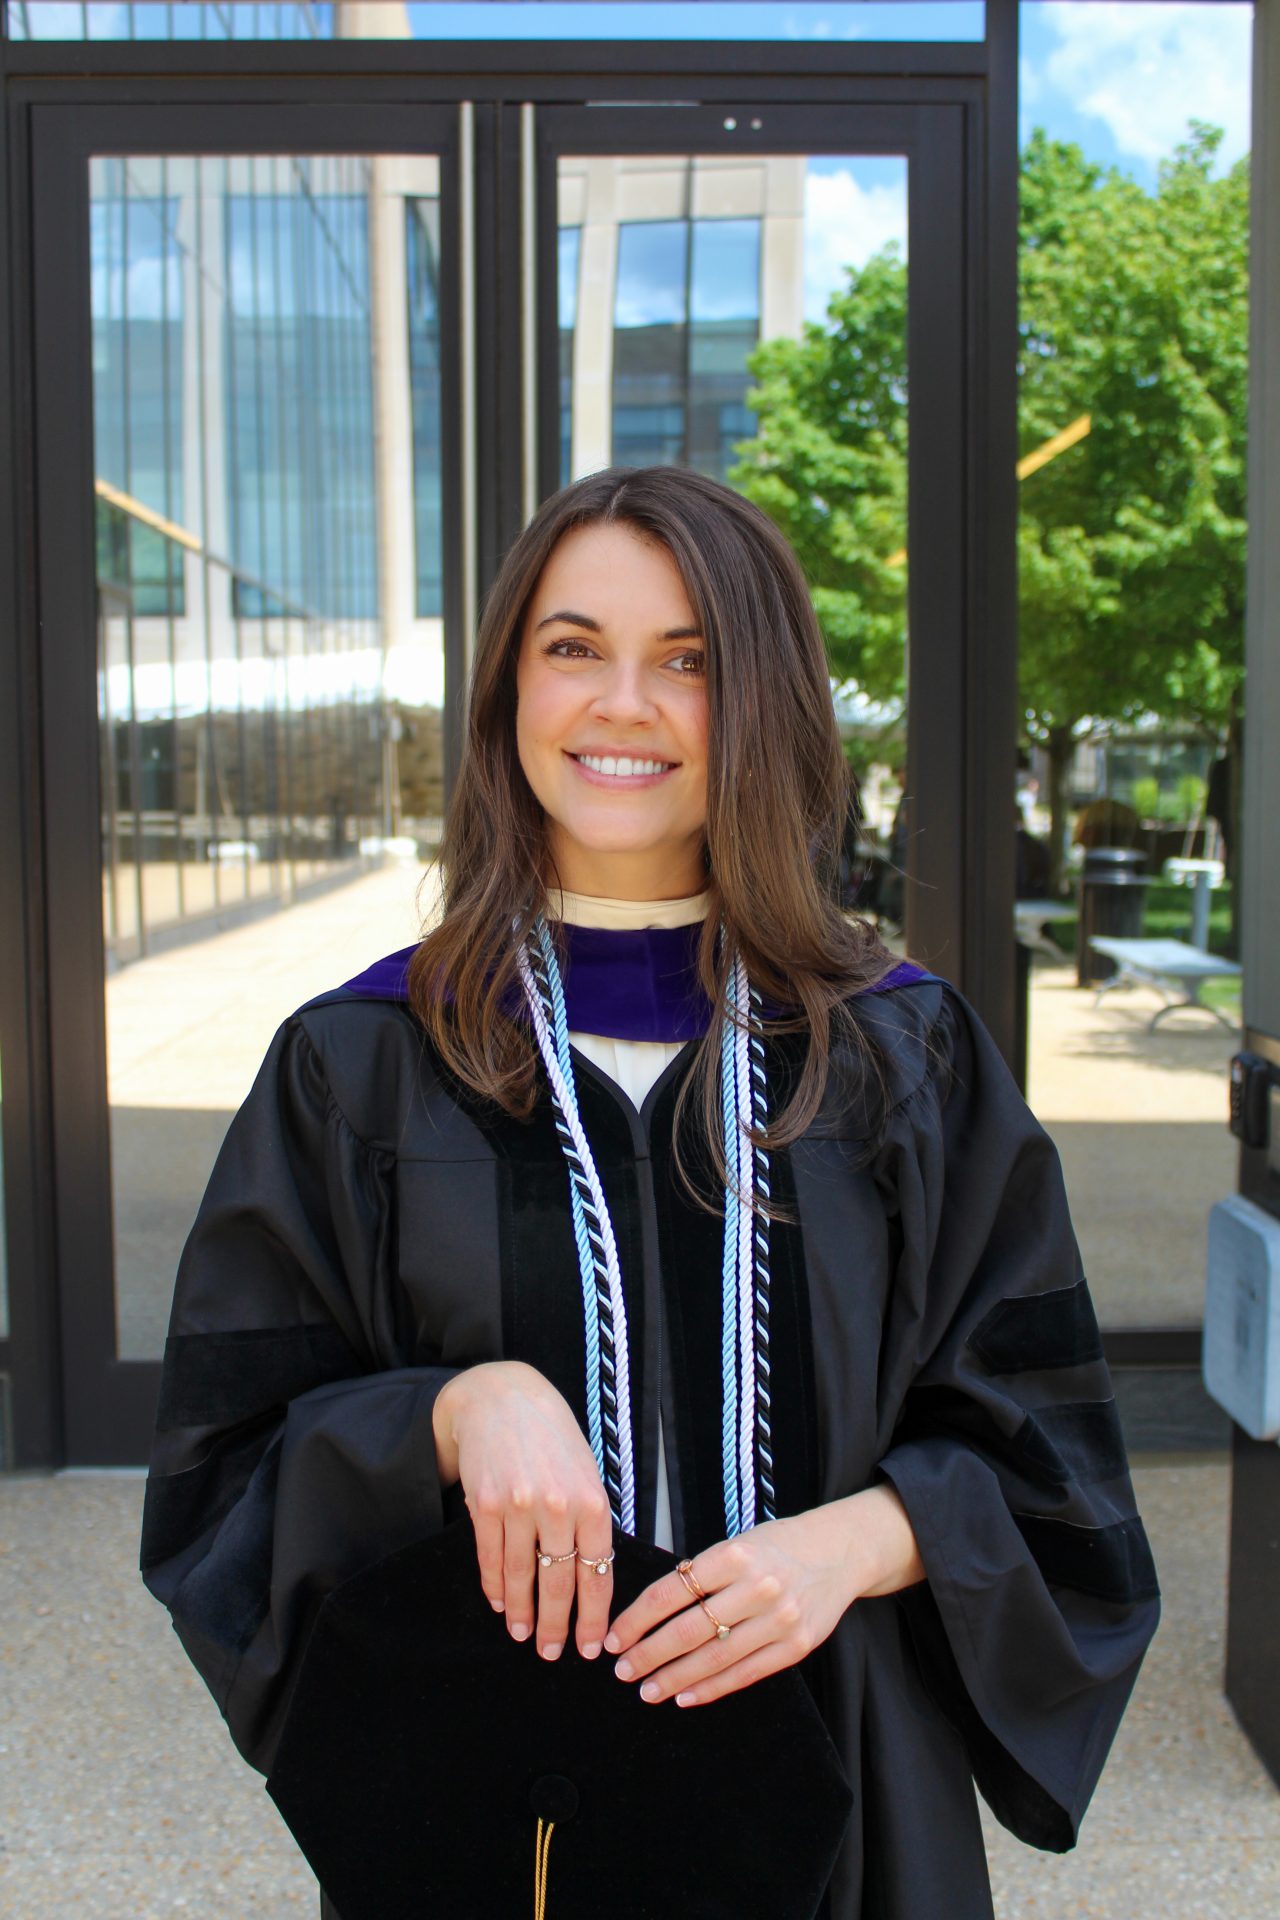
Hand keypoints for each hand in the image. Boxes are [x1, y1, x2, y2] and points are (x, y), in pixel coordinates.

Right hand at [432, 1361, 612, 1663]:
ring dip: (524, 1613)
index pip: (598, 1574)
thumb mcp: (585, 1471)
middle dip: (558, 1626)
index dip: (594, 1617)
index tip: (591, 1647)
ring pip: (522, 1577)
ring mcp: (520, 1506)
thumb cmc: (551, 1437)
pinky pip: (491, 1559)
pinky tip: (501, 1603)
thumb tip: (594, 1577)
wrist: (502, 1398)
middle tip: (554, 1654)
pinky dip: (495, 1587)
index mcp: (592, 1501)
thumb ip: (590, 1520)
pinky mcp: (486, 1505)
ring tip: (524, 1636)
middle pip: (559, 1583)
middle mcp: (559, 1506)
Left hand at [602, 1485, 922, 1708]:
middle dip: (648, 1654)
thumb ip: (702, 1574)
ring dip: (674, 1677)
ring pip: (714, 1658)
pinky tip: (685, 1697)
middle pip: (688, 1630)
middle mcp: (757, 1586)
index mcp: (734, 1555)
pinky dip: (711, 1689)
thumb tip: (651, 1612)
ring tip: (647, 1689)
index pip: (671, 1592)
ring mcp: (779, 1619)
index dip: (636, 1620)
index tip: (614, 1638)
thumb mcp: (738, 1544)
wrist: (838, 1551)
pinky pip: (745, 1674)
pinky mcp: (796, 1646)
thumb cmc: (777, 1547)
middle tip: (622, 1670)